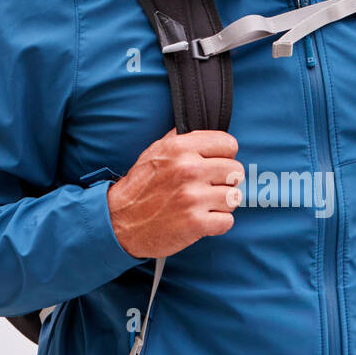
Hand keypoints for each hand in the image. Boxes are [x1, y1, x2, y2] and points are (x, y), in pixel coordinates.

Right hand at [107, 128, 242, 258]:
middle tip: (207, 187)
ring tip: (202, 204)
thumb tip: (205, 131)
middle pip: (236, 171)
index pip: (229, 144)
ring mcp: (193, 197)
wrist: (119, 221)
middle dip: (224, 181)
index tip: (214, 165)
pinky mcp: (196, 223)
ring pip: (234, 197)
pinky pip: (227, 221)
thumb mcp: (155, 151)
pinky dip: (216, 223)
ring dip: (221, 204)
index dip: (223, 155)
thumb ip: (181, 139)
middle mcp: (188, 169)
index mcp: (179, 148)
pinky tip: (201, 220)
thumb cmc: (139, 186)